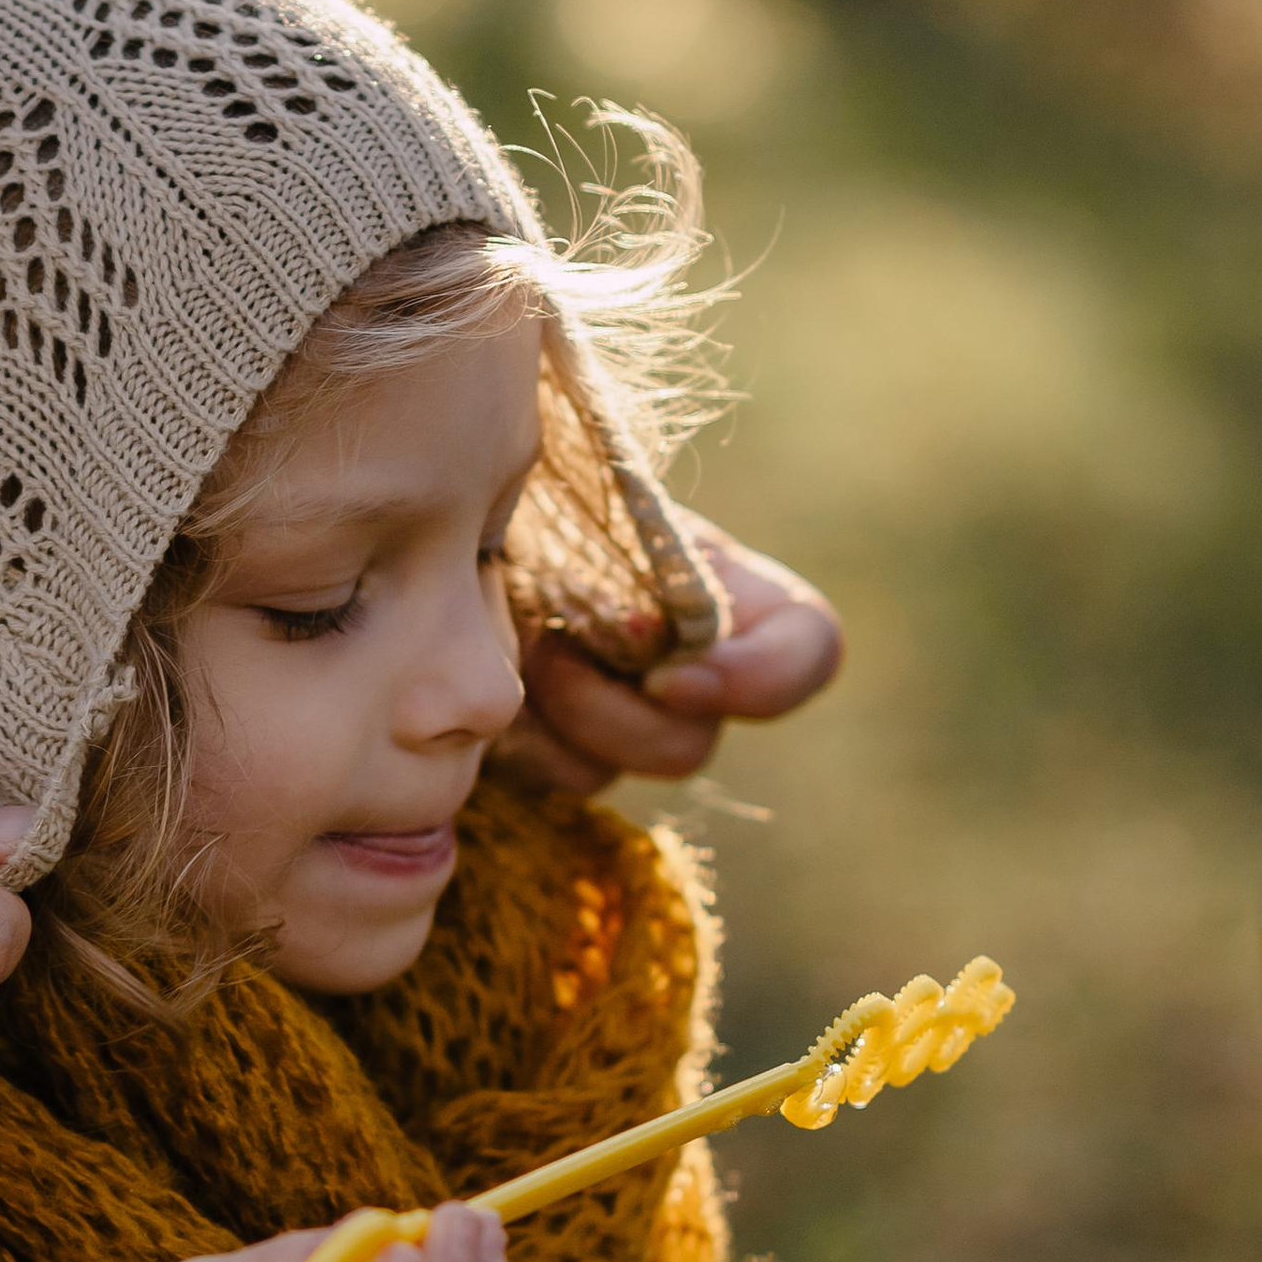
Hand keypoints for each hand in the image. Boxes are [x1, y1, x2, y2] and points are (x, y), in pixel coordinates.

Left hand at [507, 513, 841, 792]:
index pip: (809, 648)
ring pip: (614, 770)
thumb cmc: (526, 486)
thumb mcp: (583, 489)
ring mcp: (621, 716)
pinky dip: (514, 734)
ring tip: (507, 649)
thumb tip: (641, 633)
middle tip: (550, 658)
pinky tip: (480, 680)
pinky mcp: (556, 745)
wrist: (452, 519)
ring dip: (553, 715)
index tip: (669, 677)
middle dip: (612, 715)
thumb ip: (629, 539)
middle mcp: (686, 665)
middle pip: (689, 743)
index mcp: (723, 589)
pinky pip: (553, 775)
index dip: (764, 681)